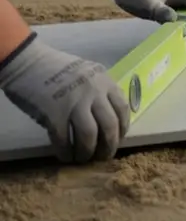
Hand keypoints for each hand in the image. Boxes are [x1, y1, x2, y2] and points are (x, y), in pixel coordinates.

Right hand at [0, 35, 130, 162]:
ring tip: (83, 159)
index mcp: (104, 81)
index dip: (123, 128)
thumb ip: (100, 90)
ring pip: (89, 135)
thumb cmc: (57, 68)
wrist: (27, 62)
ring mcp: (74, 102)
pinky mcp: (54, 113)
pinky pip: (63, 139)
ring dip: (88, 152)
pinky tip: (65, 156)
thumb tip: (106, 117)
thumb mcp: (88, 73)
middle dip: (109, 146)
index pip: (122, 109)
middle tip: (103, 157)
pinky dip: (66, 151)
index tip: (118, 139)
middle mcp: (94, 92)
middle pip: (109, 125)